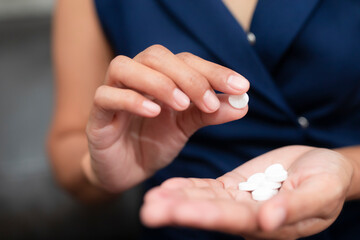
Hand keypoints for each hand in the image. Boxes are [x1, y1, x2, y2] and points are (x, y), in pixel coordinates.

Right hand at [84, 45, 248, 191]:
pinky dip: (131, 100)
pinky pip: (105, 96)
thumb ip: (209, 112)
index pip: (185, 60)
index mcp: (159, 78)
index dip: (213, 70)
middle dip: (186, 75)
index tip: (240, 86)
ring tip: (180, 104)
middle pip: (155, 56)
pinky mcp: (97, 115)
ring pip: (124, 67)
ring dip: (158, 82)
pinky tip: (154, 112)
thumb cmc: (152, 143)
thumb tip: (242, 103)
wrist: (125, 170)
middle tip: (207, 100)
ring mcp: (113, 94)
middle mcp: (135, 79)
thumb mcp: (185, 127)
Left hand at [141, 146, 352, 238]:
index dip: (203, 215)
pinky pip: (209, 187)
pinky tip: (168, 186)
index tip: (174, 211)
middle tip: (148, 211)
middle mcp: (248, 215)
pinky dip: (189, 186)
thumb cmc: (330, 180)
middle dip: (178, 211)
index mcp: (269, 222)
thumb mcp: (321, 192)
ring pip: (204, 199)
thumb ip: (296, 207)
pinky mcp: (235, 186)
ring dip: (177, 199)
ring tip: (150, 198)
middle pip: (210, 212)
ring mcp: (239, 200)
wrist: (325, 167)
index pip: (232, 219)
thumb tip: (268, 221)